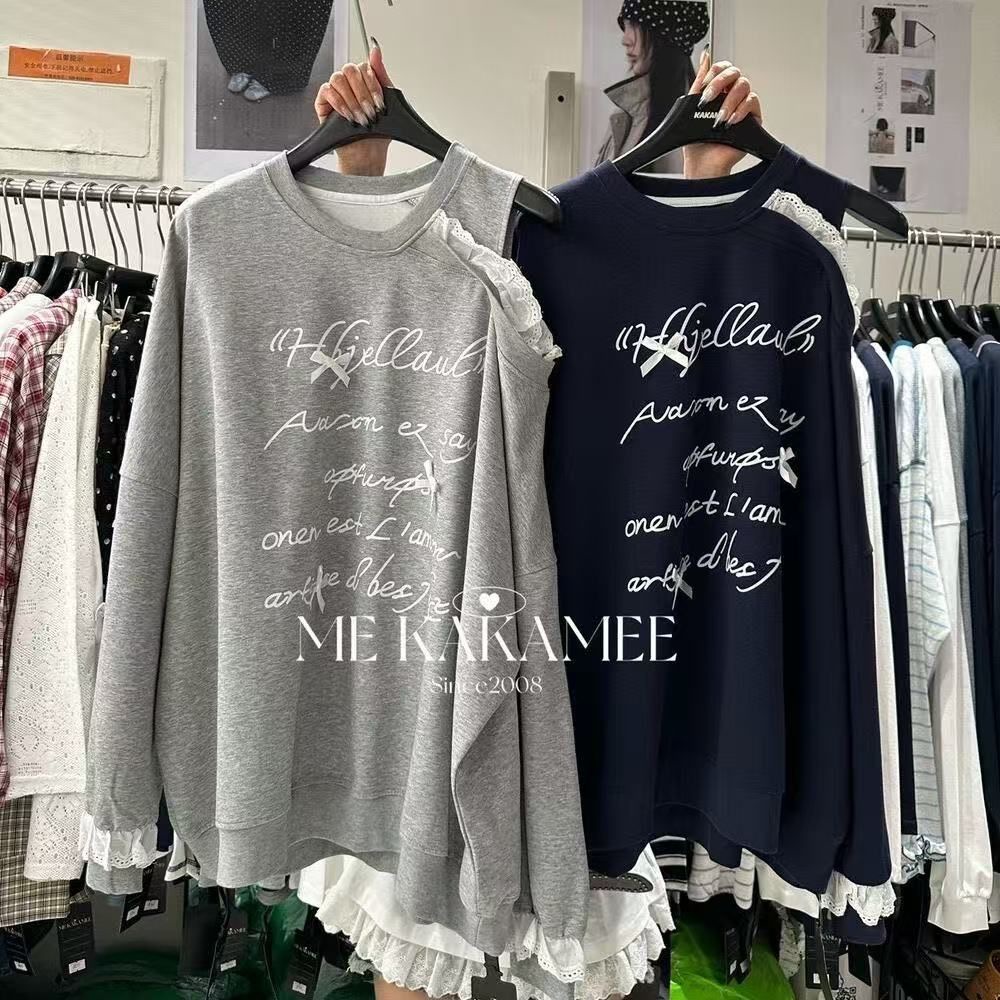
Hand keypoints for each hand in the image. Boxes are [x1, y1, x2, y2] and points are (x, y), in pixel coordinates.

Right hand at [314, 44, 392, 175]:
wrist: (368, 155)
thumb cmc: (378, 132)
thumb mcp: (388, 102)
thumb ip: (381, 74)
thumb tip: (375, 49)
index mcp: (364, 81)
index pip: (365, 67)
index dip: (373, 85)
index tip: (380, 103)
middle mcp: (349, 84)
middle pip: (351, 70)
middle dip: (363, 95)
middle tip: (370, 114)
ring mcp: (336, 91)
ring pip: (339, 79)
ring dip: (352, 101)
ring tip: (360, 118)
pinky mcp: (323, 102)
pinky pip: (327, 90)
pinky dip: (339, 103)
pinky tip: (348, 116)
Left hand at [683, 52, 762, 179]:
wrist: (703, 165)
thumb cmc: (696, 142)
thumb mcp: (691, 108)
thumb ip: (699, 82)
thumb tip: (705, 57)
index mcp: (717, 92)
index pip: (722, 69)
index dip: (715, 71)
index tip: (705, 83)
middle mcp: (731, 96)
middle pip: (734, 72)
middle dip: (720, 82)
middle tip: (708, 99)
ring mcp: (743, 107)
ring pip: (744, 85)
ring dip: (729, 100)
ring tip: (719, 118)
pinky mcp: (753, 119)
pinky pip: (753, 102)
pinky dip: (741, 109)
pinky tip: (731, 121)